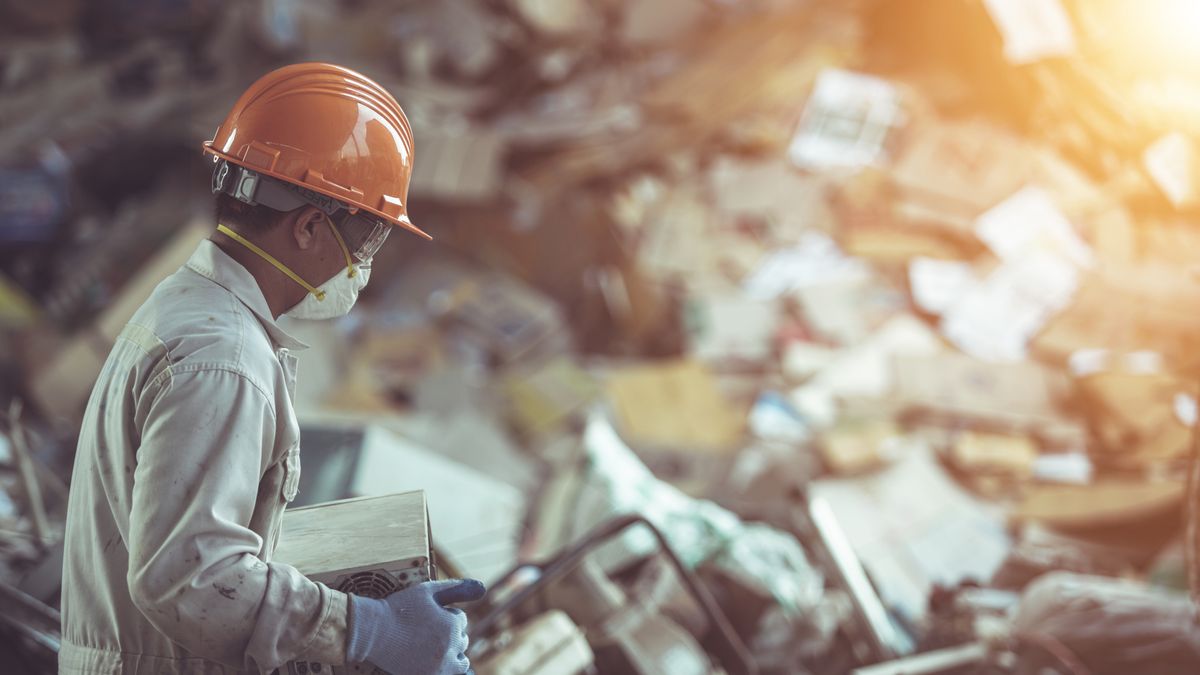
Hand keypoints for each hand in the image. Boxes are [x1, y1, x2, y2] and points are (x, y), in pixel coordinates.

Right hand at [347, 578, 485, 674]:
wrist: (372, 630)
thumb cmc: (399, 607)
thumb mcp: (428, 590)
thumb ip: (456, 588)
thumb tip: (483, 588)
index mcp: (452, 625)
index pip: (461, 621)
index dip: (447, 616)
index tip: (432, 617)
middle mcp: (449, 647)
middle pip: (461, 642)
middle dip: (450, 635)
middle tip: (429, 633)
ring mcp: (439, 665)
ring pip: (460, 663)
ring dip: (451, 655)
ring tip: (433, 649)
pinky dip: (444, 668)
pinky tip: (432, 660)